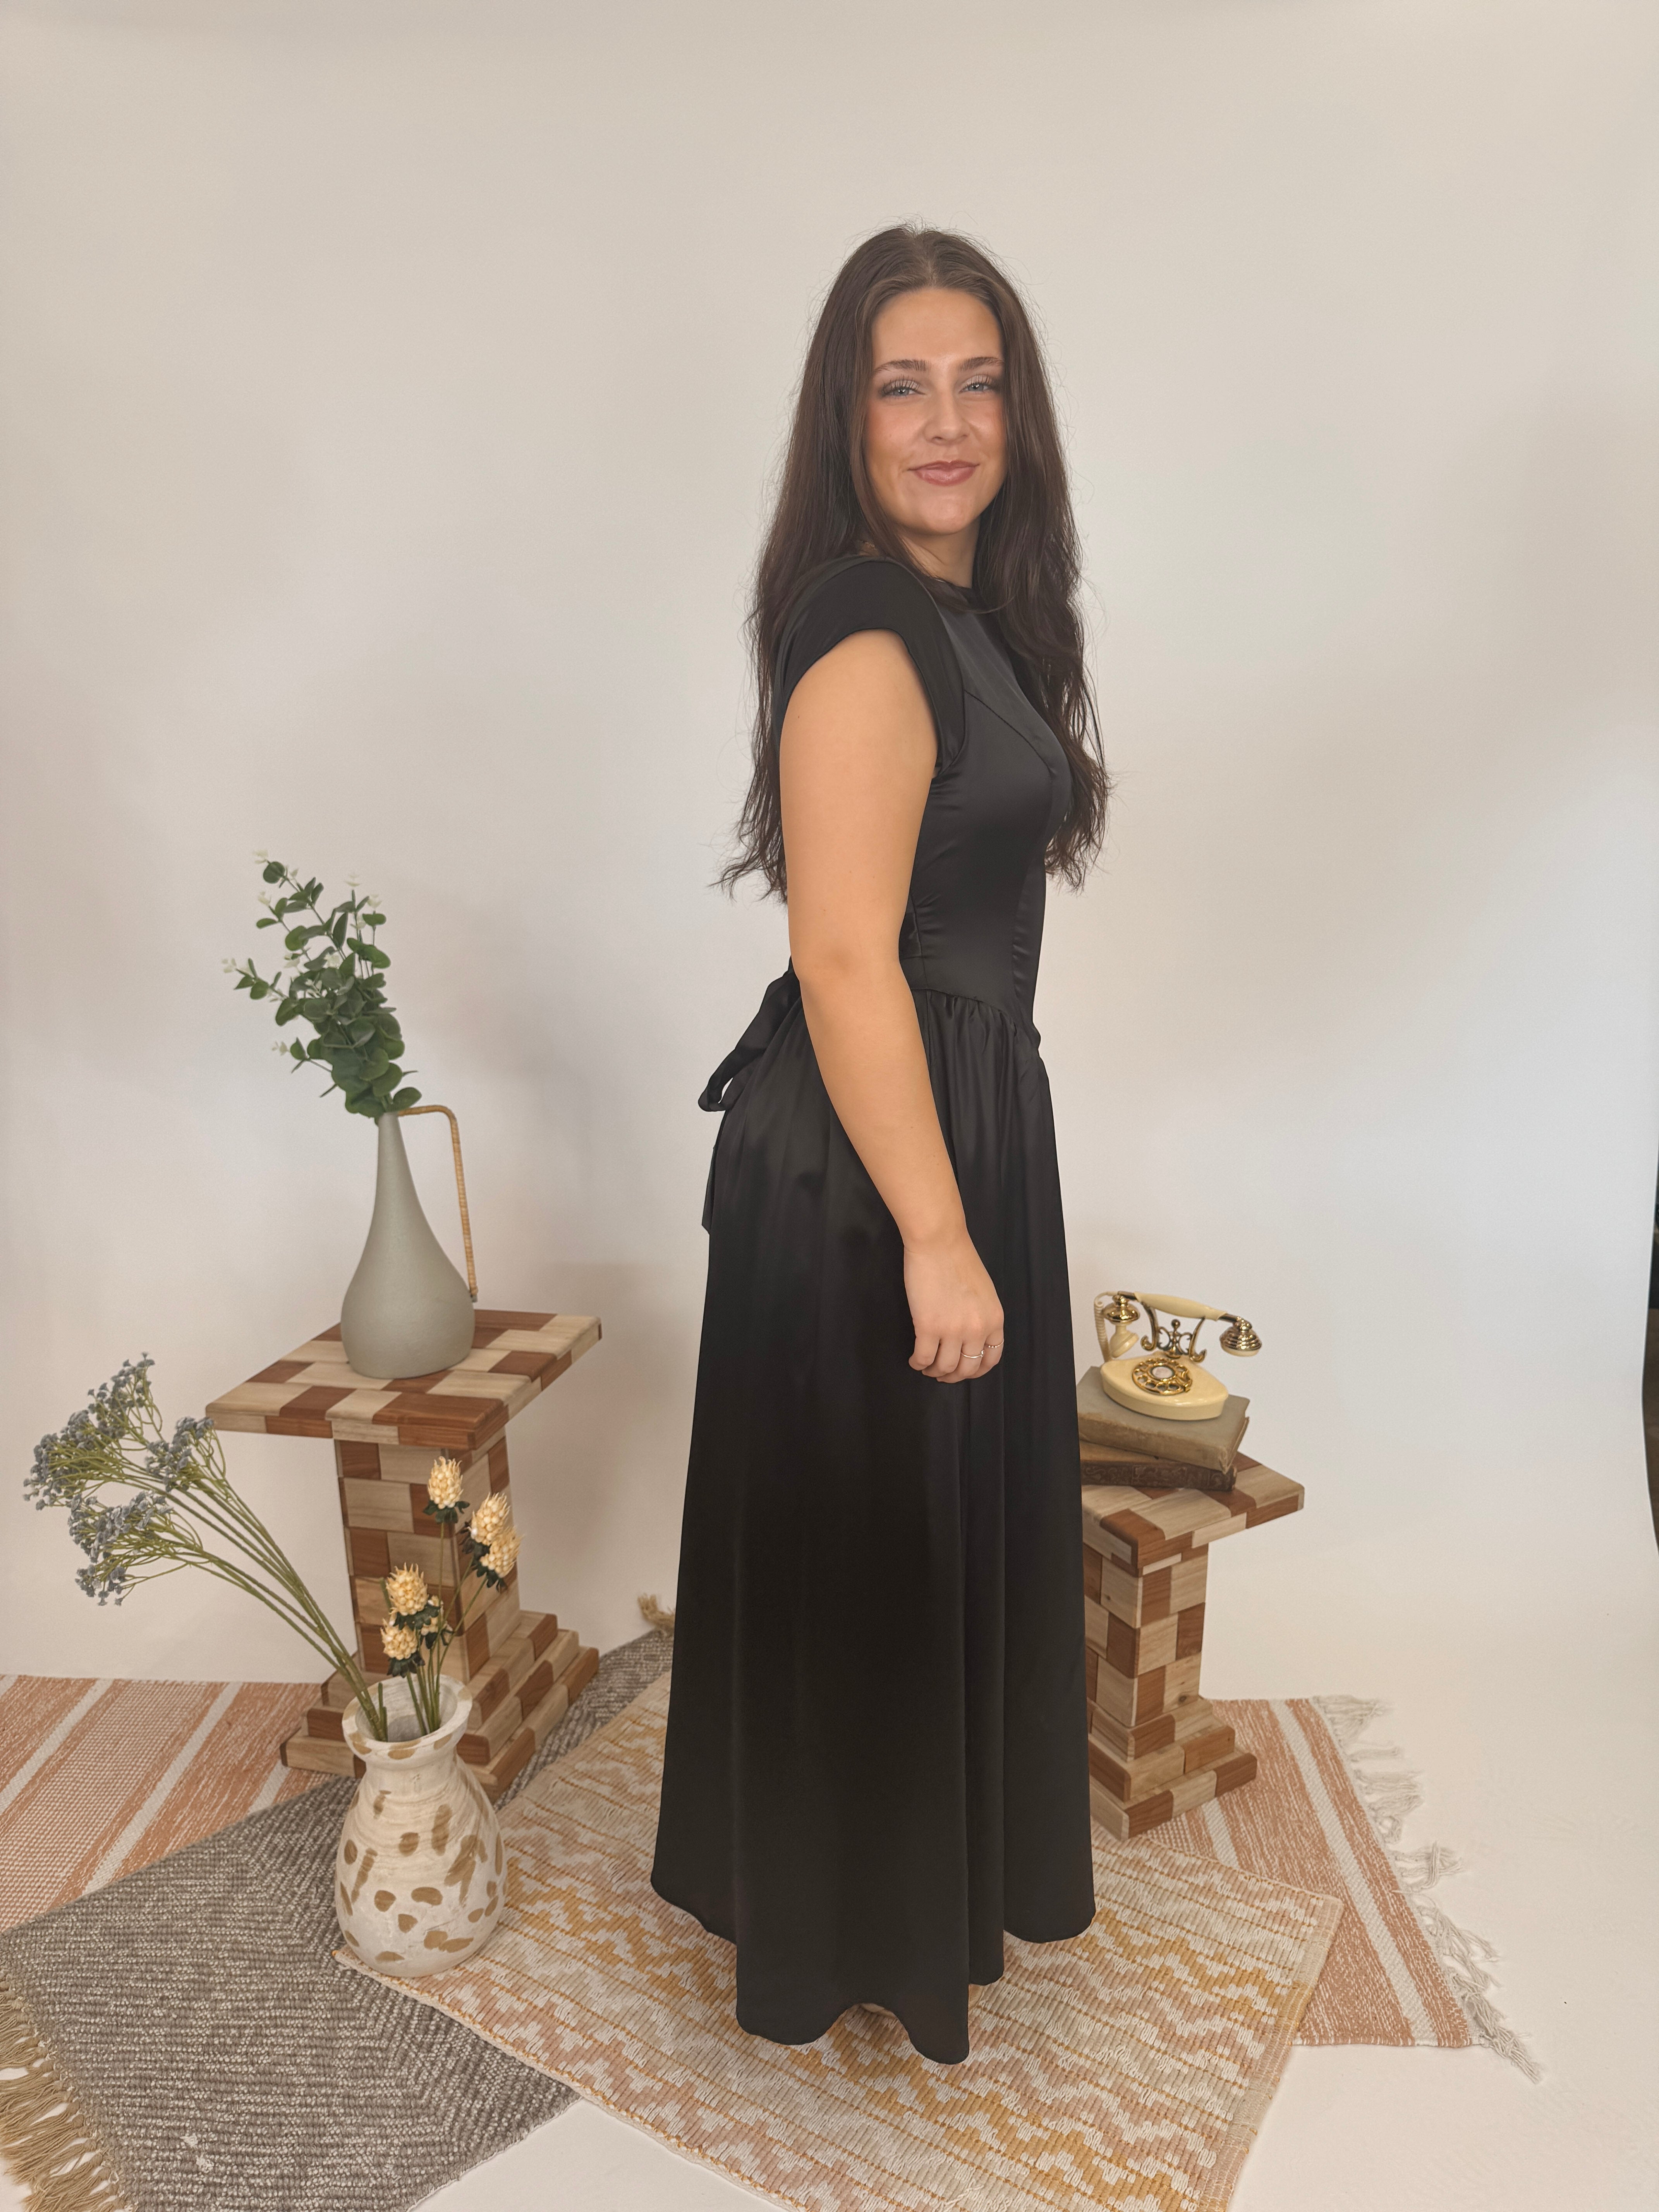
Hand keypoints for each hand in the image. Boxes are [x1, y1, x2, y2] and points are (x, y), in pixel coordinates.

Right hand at [904, 1230, 1004, 1382]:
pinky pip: (924, 1357)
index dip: (976, 1370)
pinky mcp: (928, 1327)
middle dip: (953, 1376)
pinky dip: (918, 1363)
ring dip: (933, 1371)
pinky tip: (914, 1360)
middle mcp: (977, 1329)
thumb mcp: (984, 1292)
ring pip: (944, 1367)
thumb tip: (970, 1337)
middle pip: (967, 1368)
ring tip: (926, 1367)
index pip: (991, 1358)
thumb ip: (981, 1316)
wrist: (939, 1242)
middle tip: (941, 1374)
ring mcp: (953, 1330)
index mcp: (994, 1320)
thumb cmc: (959, 1259)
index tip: (964, 1370)